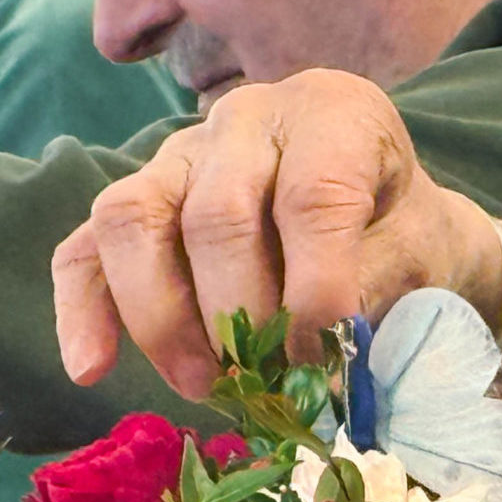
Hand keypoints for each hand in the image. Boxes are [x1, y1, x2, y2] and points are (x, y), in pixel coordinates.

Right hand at [52, 69, 501, 396]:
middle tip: (264, 383)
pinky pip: (84, 248)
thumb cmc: (401, 233)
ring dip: (161, 317)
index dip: (316, 285)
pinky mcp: (134, 201)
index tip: (323, 358)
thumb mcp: (418, 252)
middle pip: (217, 212)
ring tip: (202, 385)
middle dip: (238, 314)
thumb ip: (371, 292)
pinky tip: (90, 369)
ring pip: (132, 220)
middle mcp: (246, 121)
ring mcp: (178, 156)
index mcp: (332, 116)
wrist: (387, 216)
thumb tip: (318, 361)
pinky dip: (84, 311)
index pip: (313, 195)